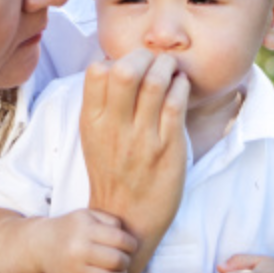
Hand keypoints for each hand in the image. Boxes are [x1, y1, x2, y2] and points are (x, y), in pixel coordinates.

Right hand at [38, 209, 136, 272]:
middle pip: (117, 260)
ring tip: (119, 271)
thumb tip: (129, 238)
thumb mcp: (88, 215)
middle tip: (125, 259)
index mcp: (85, 229)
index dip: (132, 244)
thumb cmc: (72, 228)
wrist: (42, 245)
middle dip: (126, 261)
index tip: (131, 246)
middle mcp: (78, 249)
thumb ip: (110, 221)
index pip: (120, 239)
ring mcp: (73, 269)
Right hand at [80, 49, 189, 272]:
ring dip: (167, 66)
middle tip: (154, 60)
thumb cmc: (112, 171)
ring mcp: (142, 138)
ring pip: (155, 82)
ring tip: (171, 68)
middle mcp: (114, 127)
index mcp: (92, 121)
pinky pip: (176, 103)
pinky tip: (181, 85)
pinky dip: (181, 85)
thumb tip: (113, 63)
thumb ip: (100, 103)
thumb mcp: (93, 136)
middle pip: (125, 70)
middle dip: (144, 56)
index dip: (116, 58)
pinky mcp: (168, 147)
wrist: (127, 217)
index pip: (97, 71)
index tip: (130, 63)